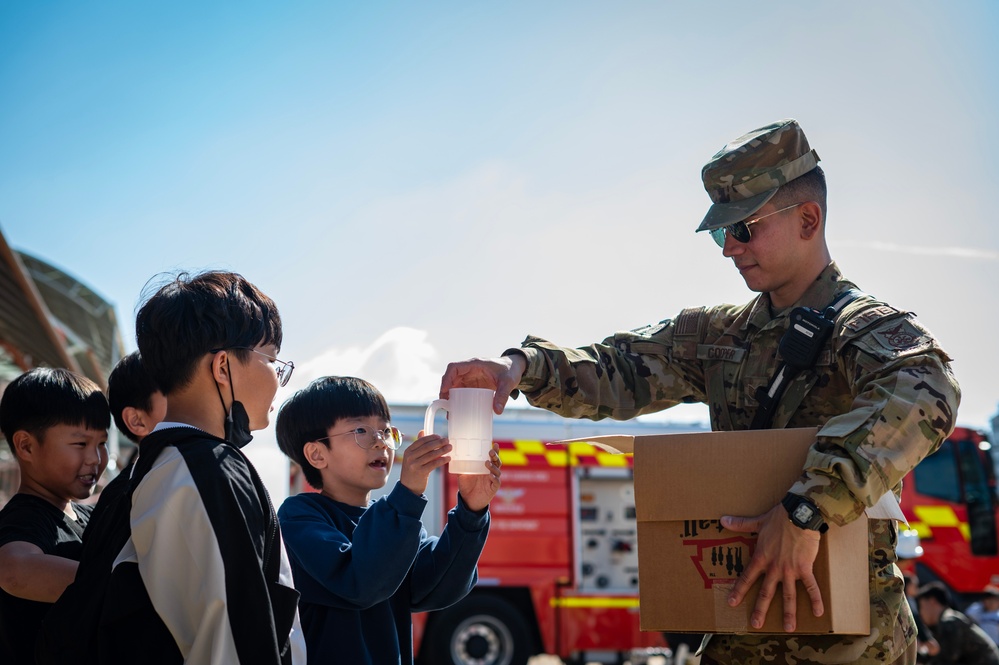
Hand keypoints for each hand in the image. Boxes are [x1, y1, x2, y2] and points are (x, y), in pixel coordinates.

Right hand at [399, 432, 450, 495]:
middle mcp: (410, 457)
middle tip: (447, 441)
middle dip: (439, 443)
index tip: (439, 436)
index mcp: (408, 451)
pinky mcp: (421, 472)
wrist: (408, 488)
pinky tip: (448, 458)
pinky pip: (434, 464)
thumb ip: (418, 445)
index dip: (431, 437)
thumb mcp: (412, 457)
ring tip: (450, 448)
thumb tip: (422, 431)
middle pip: (427, 447)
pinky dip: (442, 460)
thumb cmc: (413, 470)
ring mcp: (415, 465)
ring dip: (442, 450)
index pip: (421, 441)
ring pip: (432, 455)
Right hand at [440, 354, 526, 413]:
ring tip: (449, 411)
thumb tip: (497, 411)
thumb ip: (503, 395)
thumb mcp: (508, 382)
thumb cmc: (510, 370)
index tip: (444, 391)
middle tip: (446, 406)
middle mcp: (469, 370)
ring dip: (450, 397)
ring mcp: (470, 378)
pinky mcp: (473, 385)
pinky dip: (457, 400)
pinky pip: (461, 391)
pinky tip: (458, 411)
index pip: (454, 368)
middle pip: (451, 378)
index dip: (447, 379)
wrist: (515, 368)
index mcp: (474, 364)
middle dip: (445, 391)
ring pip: (454, 386)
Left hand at [457, 444, 501, 511]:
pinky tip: (490, 475)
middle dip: (495, 456)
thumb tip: (454, 457)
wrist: (468, 501)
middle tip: (491, 451)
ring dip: (493, 466)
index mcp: (485, 467)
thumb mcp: (462, 475)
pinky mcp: (493, 488)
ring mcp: (493, 480)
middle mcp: (491, 472)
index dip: (495, 450)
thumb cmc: (467, 486)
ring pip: (497, 471)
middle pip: (497, 462)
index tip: (494, 443)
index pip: (492, 457)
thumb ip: (461, 467)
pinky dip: (494, 478)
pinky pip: (496, 482)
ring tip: (487, 463)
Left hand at [722, 504, 822, 630]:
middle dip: (760, 609)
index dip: (739, 590)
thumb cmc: (779, 518)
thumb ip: (740, 524)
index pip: (747, 577)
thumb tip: (723, 520)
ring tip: (788, 628)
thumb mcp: (757, 522)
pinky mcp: (805, 568)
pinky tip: (818, 613)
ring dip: (788, 613)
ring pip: (788, 595)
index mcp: (762, 557)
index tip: (732, 602)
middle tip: (756, 624)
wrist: (799, 514)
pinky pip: (811, 587)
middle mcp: (774, 567)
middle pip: (766, 592)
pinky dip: (816, 600)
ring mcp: (790, 570)